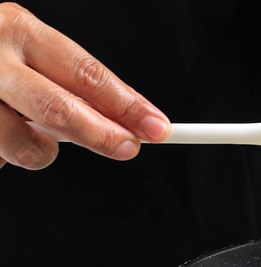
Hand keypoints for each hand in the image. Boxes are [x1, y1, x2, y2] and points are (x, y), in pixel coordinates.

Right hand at [0, 3, 169, 169]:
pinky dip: (0, 154)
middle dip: (99, 135)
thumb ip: (66, 83)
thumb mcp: (25, 50)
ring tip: (29, 137)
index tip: (157, 126)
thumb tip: (123, 121)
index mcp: (17, 29)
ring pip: (18, 144)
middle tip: (126, 148)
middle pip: (55, 106)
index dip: (126, 103)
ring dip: (37, 152)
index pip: (84, 71)